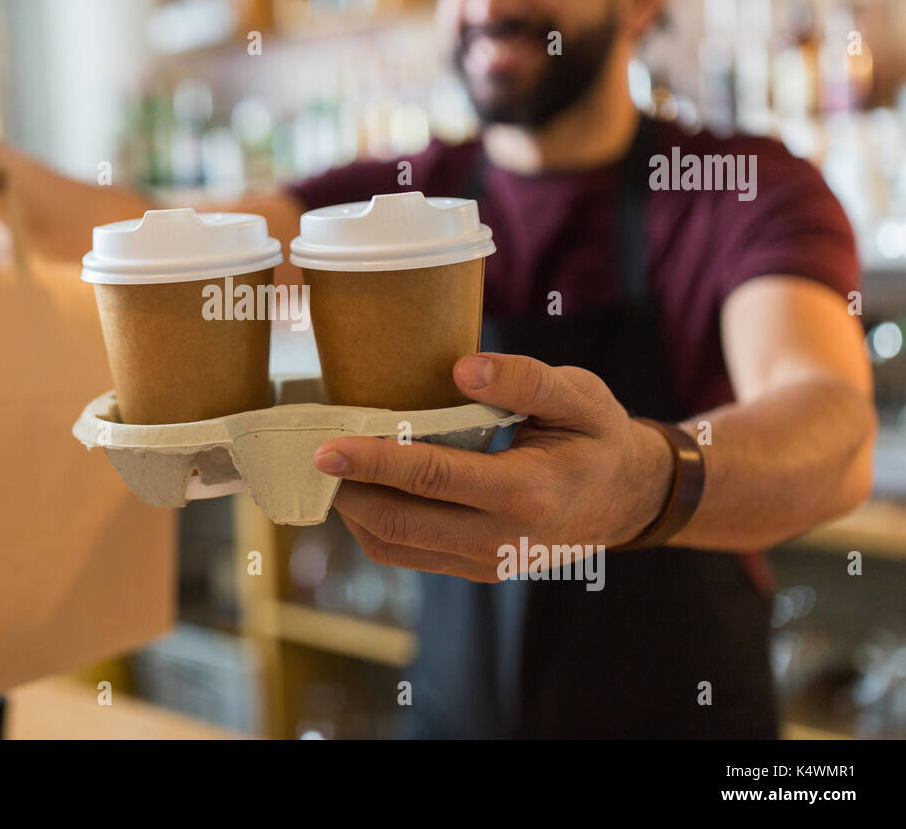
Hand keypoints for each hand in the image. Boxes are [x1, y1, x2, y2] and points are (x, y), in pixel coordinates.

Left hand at [313, 353, 674, 580]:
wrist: (629, 498)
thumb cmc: (598, 436)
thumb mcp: (579, 395)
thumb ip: (524, 379)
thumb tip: (463, 368)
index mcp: (528, 493)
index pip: (432, 478)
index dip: (373, 462)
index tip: (325, 448)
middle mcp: (501, 538)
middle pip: (399, 523)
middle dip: (345, 491)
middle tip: (308, 453)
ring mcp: (485, 561)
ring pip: (394, 547)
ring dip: (352, 511)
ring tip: (328, 469)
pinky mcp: (474, 568)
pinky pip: (408, 554)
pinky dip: (374, 525)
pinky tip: (362, 488)